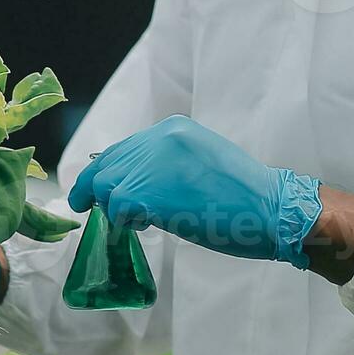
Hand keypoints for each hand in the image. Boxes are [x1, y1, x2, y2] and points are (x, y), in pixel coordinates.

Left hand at [70, 115, 323, 267]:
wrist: (269, 209)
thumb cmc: (244, 195)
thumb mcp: (202, 162)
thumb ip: (168, 164)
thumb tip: (134, 180)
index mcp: (174, 129)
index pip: (125, 147)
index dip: (107, 169)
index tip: (94, 185)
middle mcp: (160, 139)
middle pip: (108, 164)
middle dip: (94, 187)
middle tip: (84, 206)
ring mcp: (153, 164)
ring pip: (107, 186)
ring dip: (112, 207)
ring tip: (130, 221)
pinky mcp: (148, 192)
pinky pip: (116, 208)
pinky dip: (123, 221)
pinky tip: (141, 225)